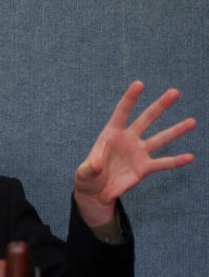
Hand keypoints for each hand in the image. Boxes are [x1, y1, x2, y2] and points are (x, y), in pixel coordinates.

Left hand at [73, 81, 195, 224]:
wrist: (96, 192)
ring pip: (160, 139)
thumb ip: (91, 166)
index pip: (121, 113)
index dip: (130, 99)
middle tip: (175, 92)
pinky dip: (175, 161)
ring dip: (176, 130)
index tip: (139, 84)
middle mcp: (128, 140)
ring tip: (192, 121)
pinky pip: (162, 163)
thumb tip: (97, 165)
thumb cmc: (87, 177)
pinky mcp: (144, 168)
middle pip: (146, 119)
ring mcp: (138, 153)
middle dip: (160, 106)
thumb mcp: (84, 172)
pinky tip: (189, 157)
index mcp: (111, 134)